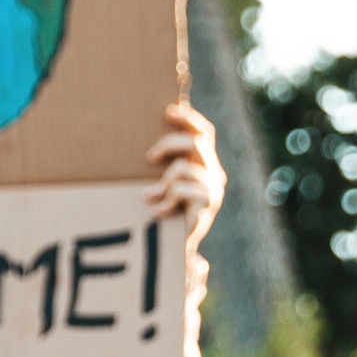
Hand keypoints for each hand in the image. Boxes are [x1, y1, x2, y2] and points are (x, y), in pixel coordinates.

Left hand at [145, 102, 223, 251]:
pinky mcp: (209, 203)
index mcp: (205, 161)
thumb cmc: (165, 208)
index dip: (189, 119)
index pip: (204, 131)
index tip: (168, 112)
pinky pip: (182, 190)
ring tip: (148, 195)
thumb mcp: (164, 181)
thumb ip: (162, 163)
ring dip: (163, 182)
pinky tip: (157, 211)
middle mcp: (213, 171)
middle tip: (149, 158)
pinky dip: (166, 200)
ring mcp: (213, 187)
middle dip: (169, 145)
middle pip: (195, 142)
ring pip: (185, 168)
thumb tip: (142, 146)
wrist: (177, 245)